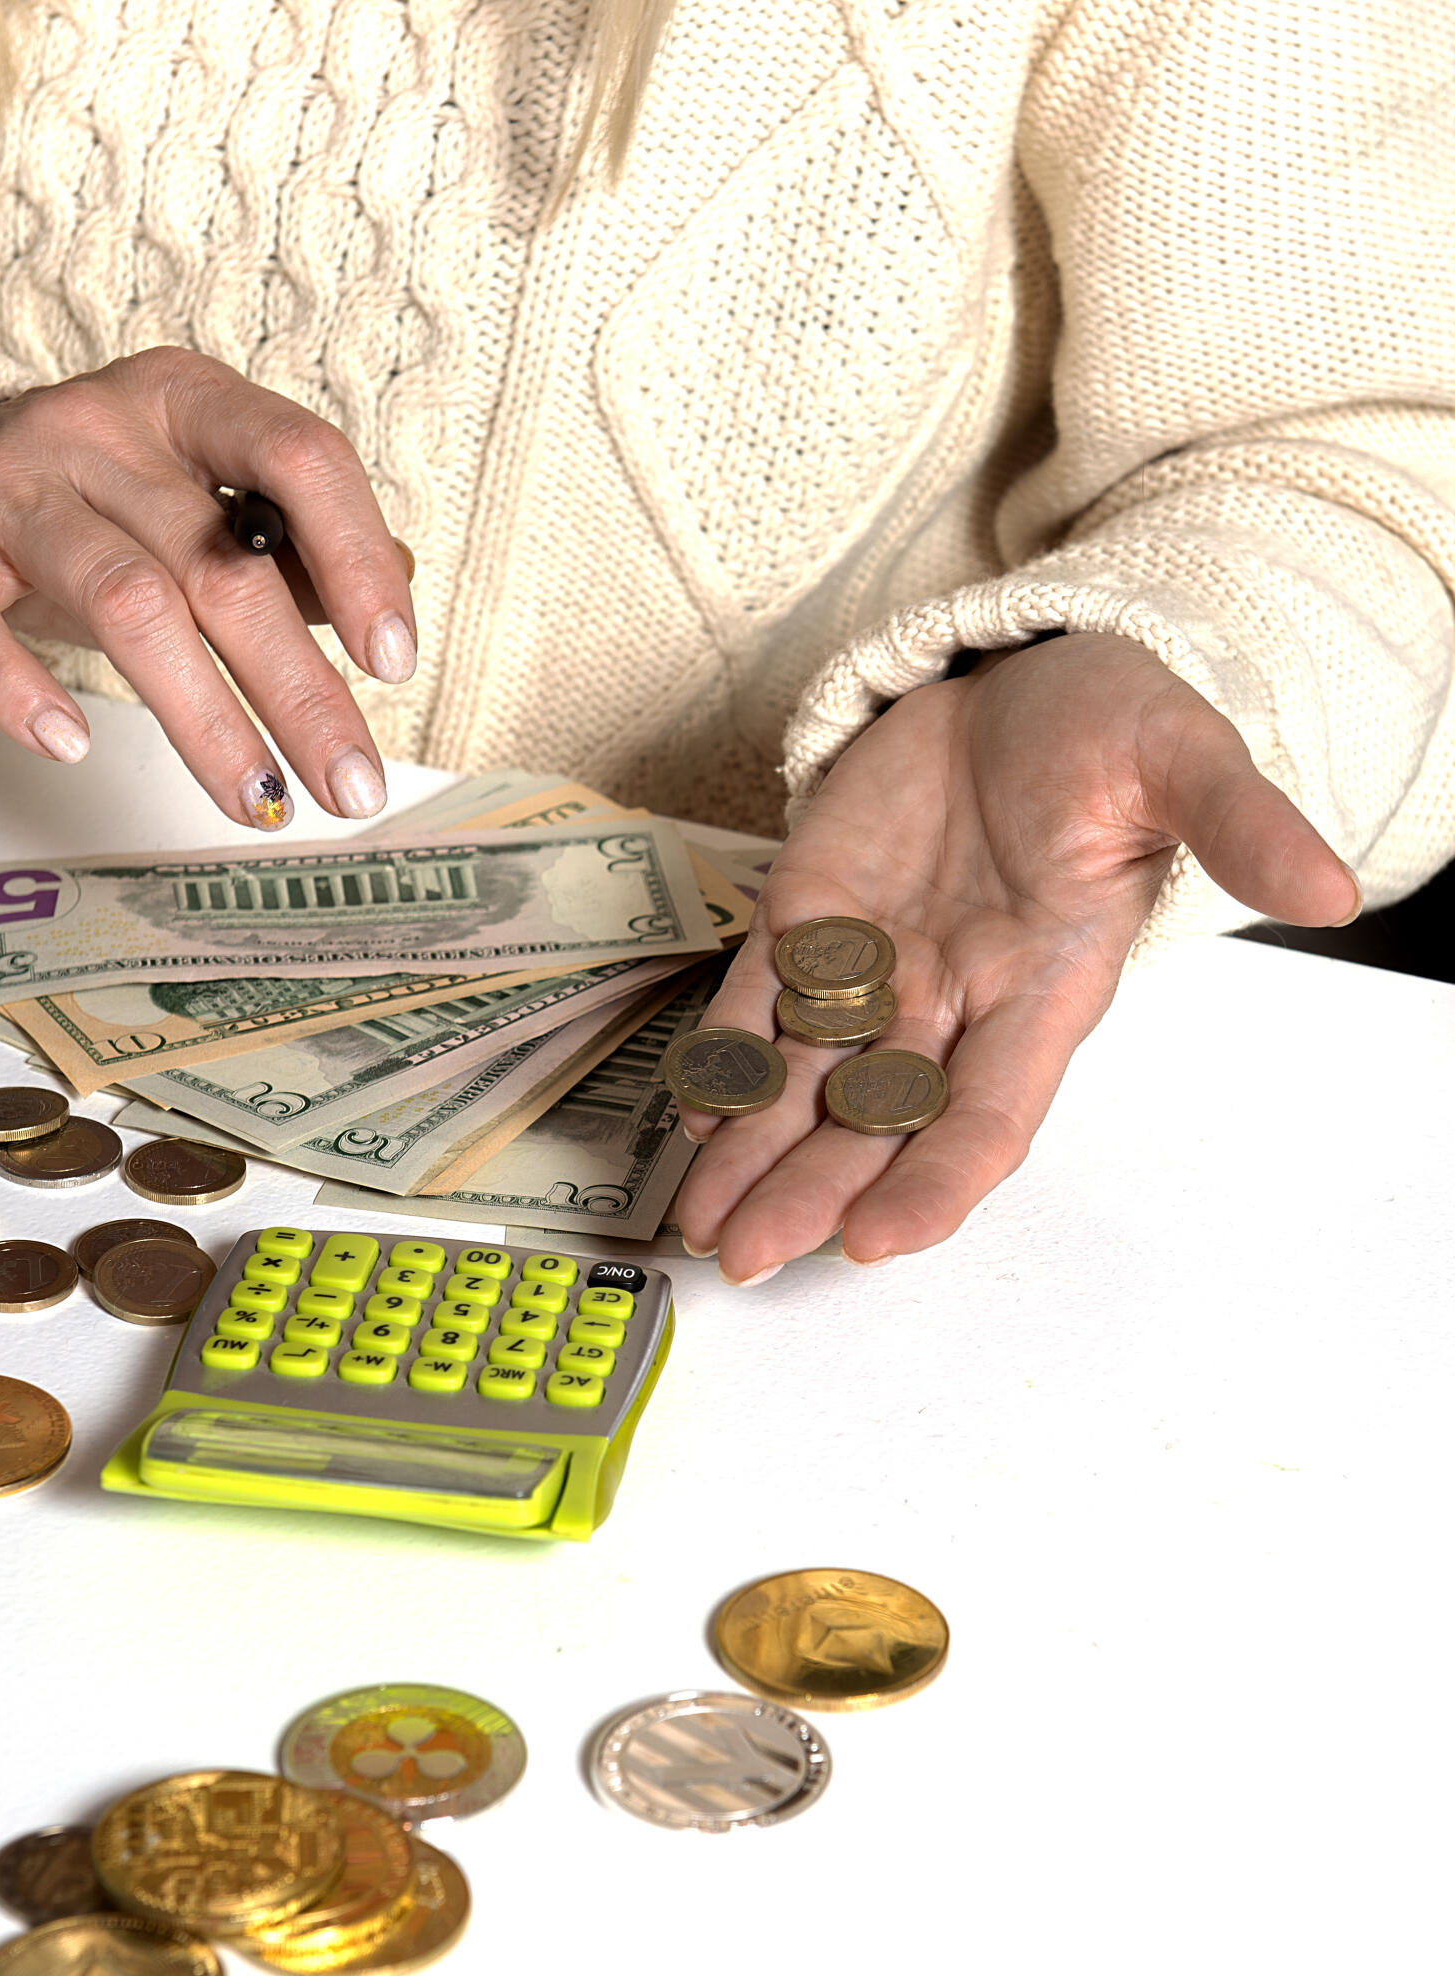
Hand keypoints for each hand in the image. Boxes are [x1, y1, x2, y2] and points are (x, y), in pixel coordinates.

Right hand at [0, 347, 415, 830]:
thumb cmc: (77, 509)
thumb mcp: (187, 505)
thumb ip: (286, 547)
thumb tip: (394, 590)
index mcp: (183, 403)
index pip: (298, 457)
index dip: (356, 558)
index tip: (395, 662)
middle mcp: (98, 429)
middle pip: (221, 563)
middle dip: (299, 690)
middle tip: (351, 784)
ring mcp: (6, 487)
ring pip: (126, 603)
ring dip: (204, 720)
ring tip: (260, 803)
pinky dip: (20, 690)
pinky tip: (71, 746)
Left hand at [673, 633, 1359, 1280]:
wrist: (1026, 676)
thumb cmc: (1109, 728)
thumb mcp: (1182, 760)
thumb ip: (1239, 824)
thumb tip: (1328, 887)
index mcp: (1042, 989)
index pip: (986, 1114)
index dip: (934, 1180)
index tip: (877, 1241)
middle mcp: (951, 999)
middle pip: (873, 1119)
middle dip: (809, 1190)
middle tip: (742, 1255)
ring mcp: (874, 964)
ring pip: (802, 1078)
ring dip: (749, 1151)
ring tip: (696, 1219)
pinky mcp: (809, 916)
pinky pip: (758, 997)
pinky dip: (723, 1051)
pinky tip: (690, 1107)